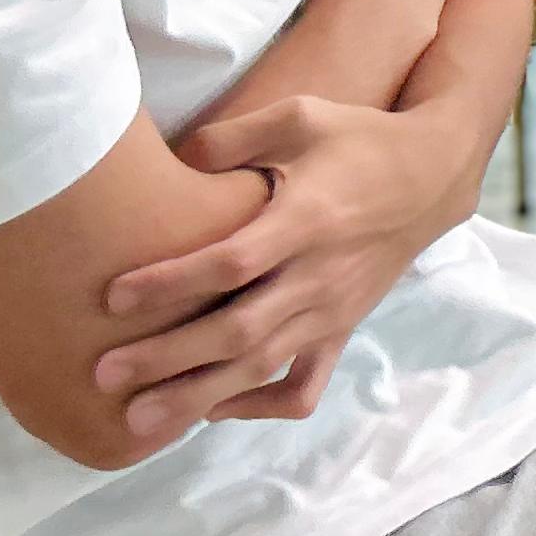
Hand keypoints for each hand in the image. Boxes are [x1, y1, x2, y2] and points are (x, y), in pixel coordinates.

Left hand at [96, 97, 451, 439]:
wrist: (431, 176)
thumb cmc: (357, 139)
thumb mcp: (302, 115)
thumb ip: (234, 136)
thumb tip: (170, 159)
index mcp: (308, 219)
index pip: (233, 262)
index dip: (173, 283)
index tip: (114, 296)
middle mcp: (319, 275)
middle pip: (239, 330)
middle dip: (169, 358)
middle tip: (105, 374)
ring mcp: (332, 312)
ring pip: (262, 367)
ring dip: (198, 397)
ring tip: (139, 420)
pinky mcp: (341, 331)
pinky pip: (303, 387)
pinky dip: (259, 408)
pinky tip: (213, 411)